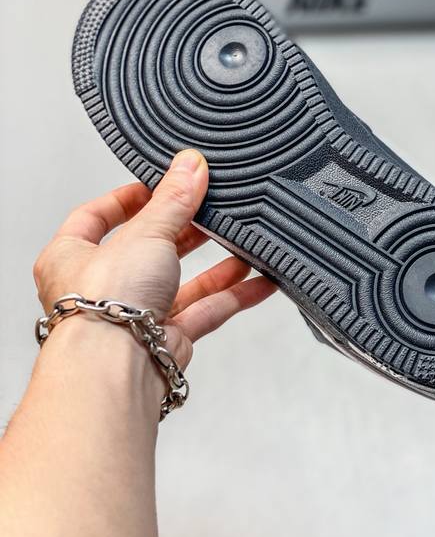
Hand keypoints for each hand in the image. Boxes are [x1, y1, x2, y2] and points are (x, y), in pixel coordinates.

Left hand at [32, 149, 276, 370]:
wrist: (114, 370)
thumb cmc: (103, 304)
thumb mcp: (145, 233)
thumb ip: (174, 200)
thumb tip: (190, 166)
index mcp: (71, 256)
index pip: (96, 217)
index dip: (128, 199)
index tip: (160, 186)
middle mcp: (101, 287)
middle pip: (147, 249)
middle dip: (184, 231)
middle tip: (212, 210)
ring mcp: (134, 316)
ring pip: (181, 283)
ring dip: (216, 265)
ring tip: (245, 243)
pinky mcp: (165, 340)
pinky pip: (204, 312)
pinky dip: (233, 297)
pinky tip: (260, 281)